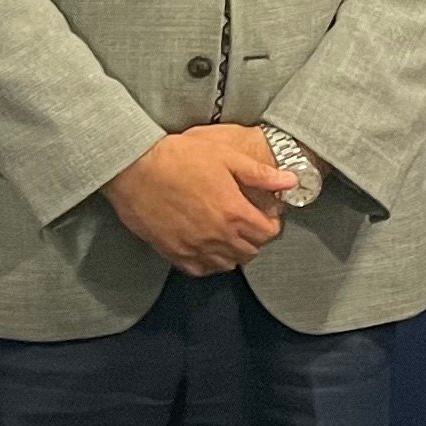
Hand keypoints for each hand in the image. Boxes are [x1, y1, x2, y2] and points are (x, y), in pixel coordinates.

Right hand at [104, 125, 296, 275]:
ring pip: (228, 264)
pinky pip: (201, 269)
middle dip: (255, 238)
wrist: (134, 168)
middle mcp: (218, 236)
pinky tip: (206, 247)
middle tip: (247, 222)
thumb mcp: (225, 156)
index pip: (269, 233)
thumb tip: (291, 181)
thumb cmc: (179, 157)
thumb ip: (260, 173)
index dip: (272, 223)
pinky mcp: (174, 252)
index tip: (265, 214)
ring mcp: (195, 247)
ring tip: (228, 235)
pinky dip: (209, 262)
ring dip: (234, 252)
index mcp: (235, 213)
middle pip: (251, 251)